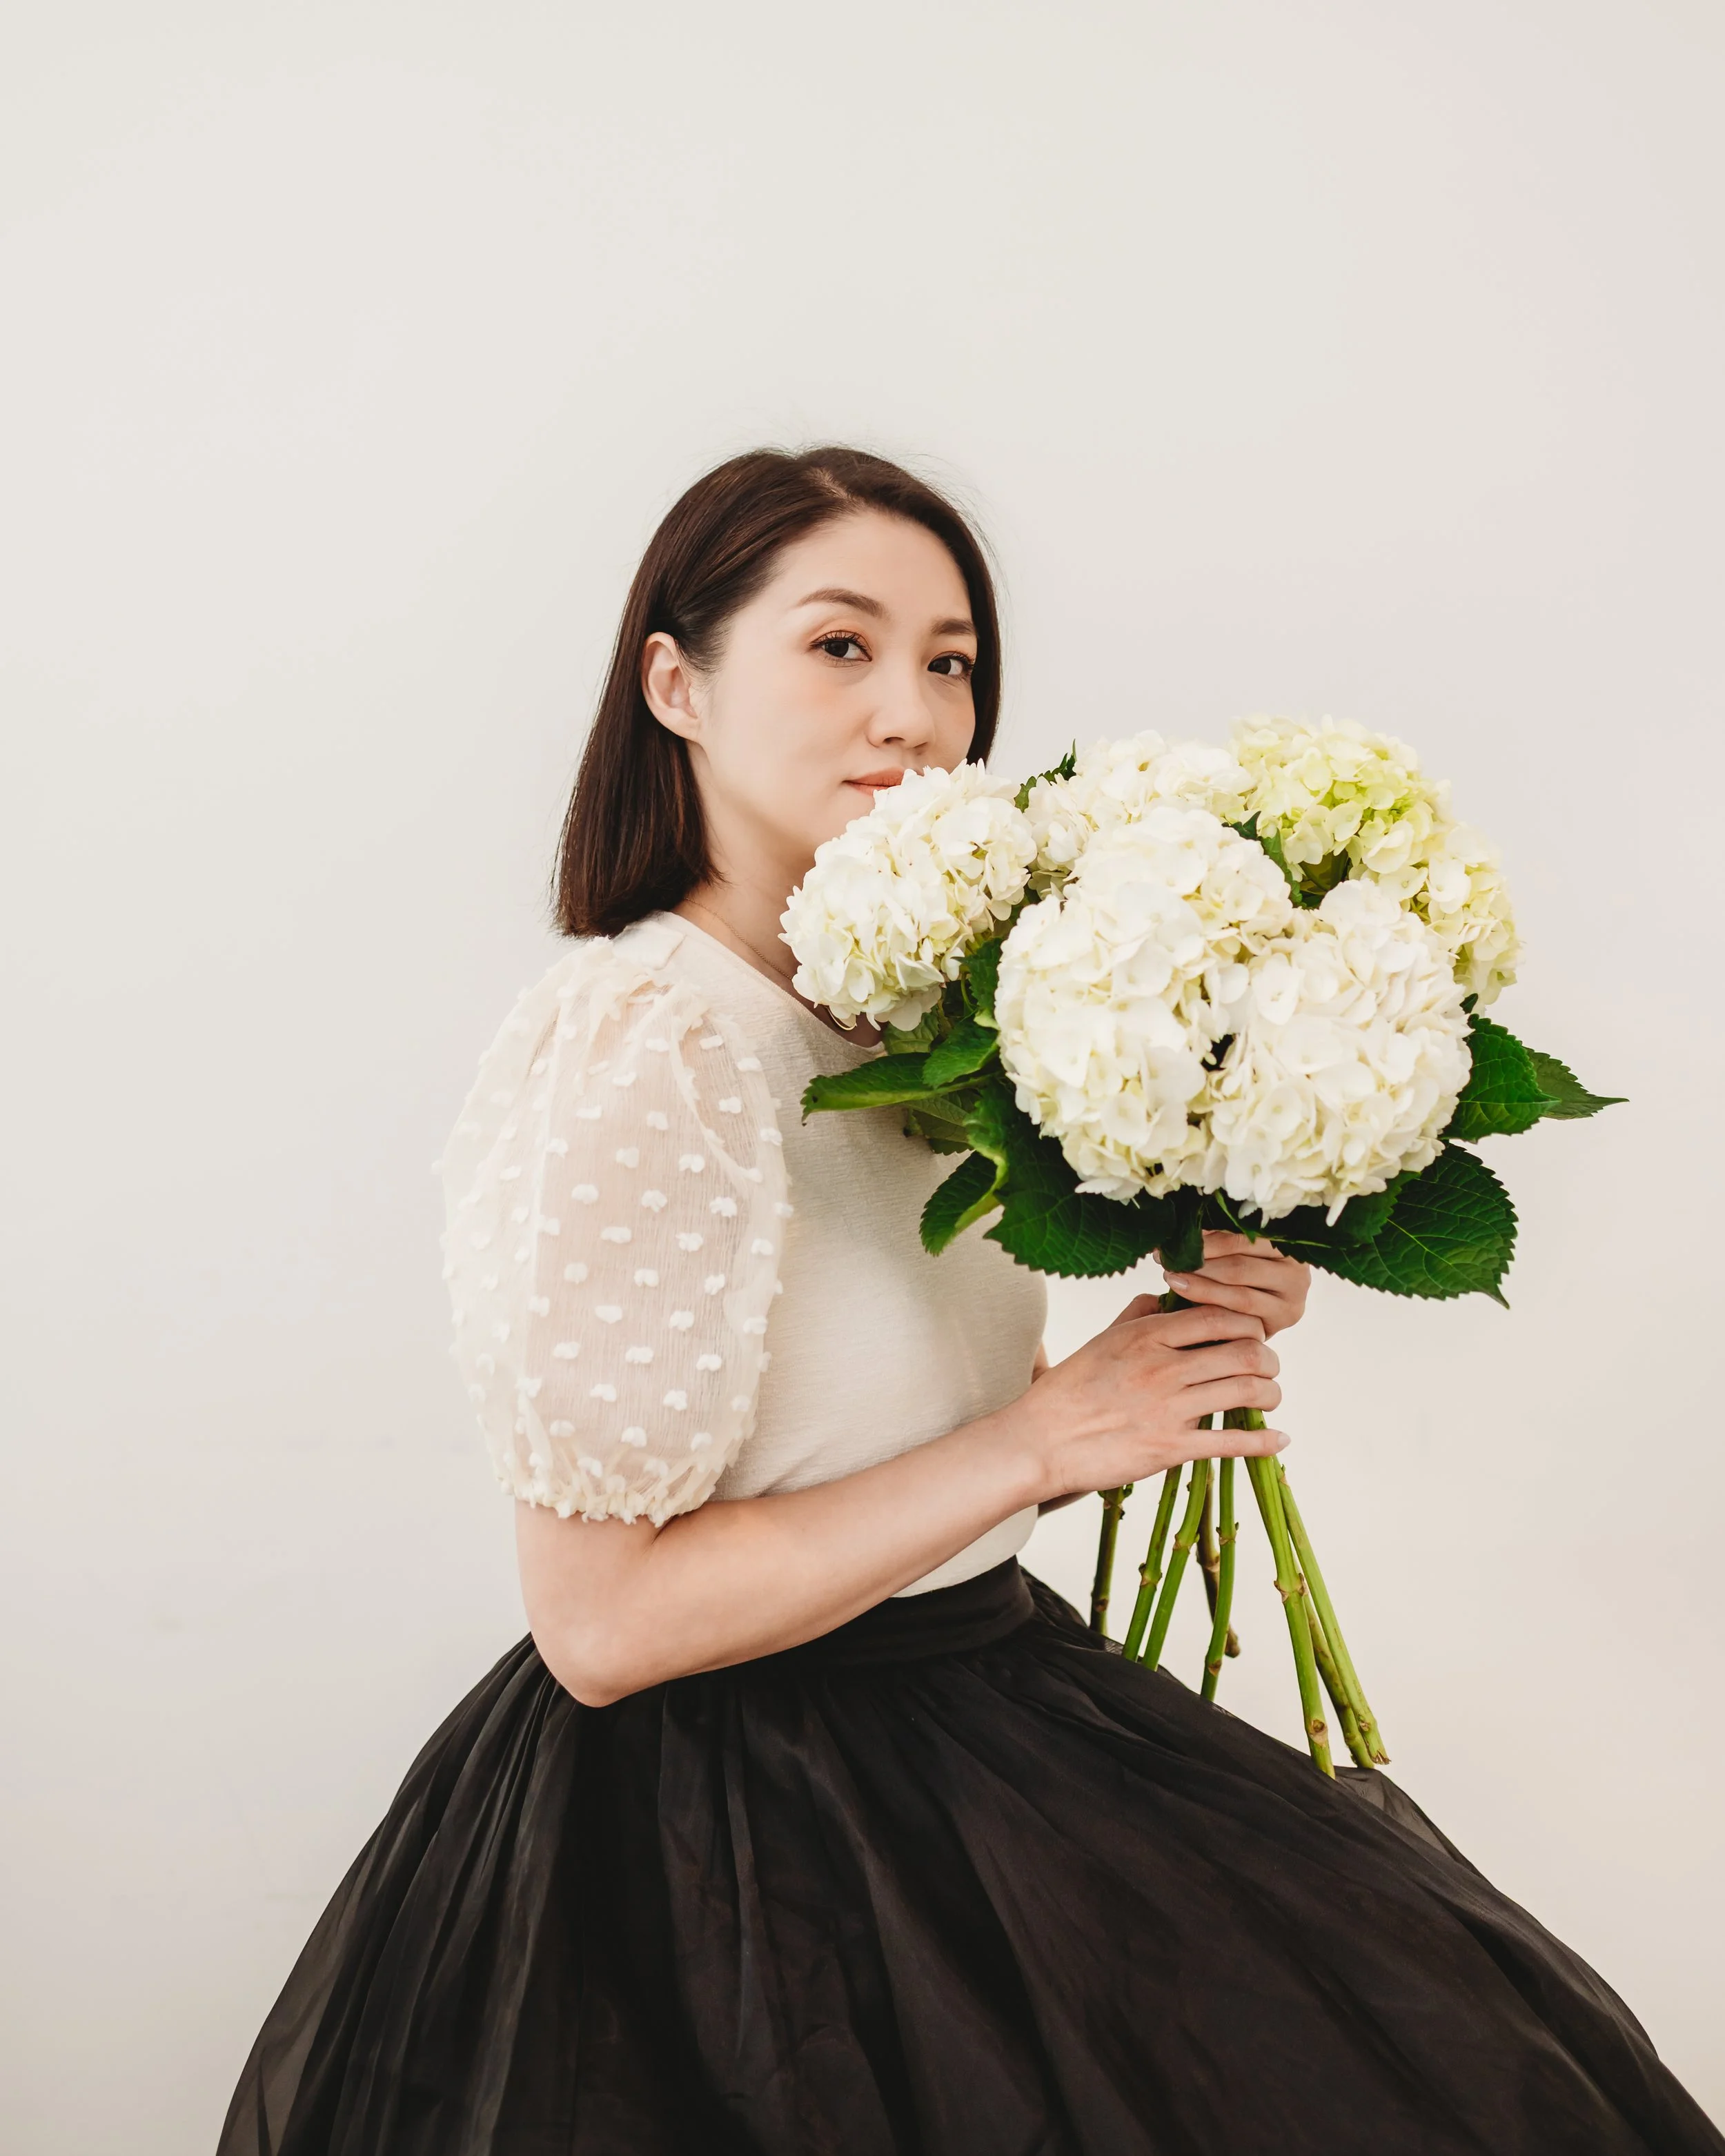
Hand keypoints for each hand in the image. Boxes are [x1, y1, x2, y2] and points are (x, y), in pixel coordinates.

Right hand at [1004, 1296, 1285, 1505]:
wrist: (1041, 1440)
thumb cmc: (1068, 1389)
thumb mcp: (1101, 1340)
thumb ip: (1137, 1315)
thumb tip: (1164, 1297)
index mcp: (1147, 1335)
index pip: (1219, 1316)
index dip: (1248, 1323)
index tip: (1254, 1332)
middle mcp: (1164, 1367)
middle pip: (1244, 1352)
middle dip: (1268, 1359)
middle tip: (1269, 1367)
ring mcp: (1169, 1409)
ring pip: (1246, 1392)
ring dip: (1270, 1394)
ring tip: (1270, 1397)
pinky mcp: (1170, 1448)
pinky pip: (1231, 1443)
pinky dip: (1263, 1442)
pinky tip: (1278, 1440)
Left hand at [1158, 1230, 1310, 1338]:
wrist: (1253, 1315)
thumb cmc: (1239, 1272)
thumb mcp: (1234, 1251)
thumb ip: (1218, 1240)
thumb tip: (1183, 1228)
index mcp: (1288, 1245)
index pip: (1244, 1237)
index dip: (1208, 1238)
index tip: (1177, 1238)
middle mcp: (1297, 1274)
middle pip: (1240, 1267)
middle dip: (1200, 1263)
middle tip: (1168, 1260)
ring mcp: (1291, 1304)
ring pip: (1239, 1295)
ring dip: (1201, 1287)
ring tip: (1173, 1279)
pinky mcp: (1278, 1328)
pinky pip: (1240, 1320)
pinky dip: (1212, 1309)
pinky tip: (1187, 1302)